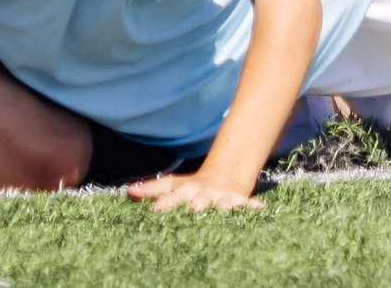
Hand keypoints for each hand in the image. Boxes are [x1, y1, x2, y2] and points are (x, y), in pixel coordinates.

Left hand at [126, 169, 262, 212]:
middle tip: (192, 213)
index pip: (172, 198)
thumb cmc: (193, 188)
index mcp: (186, 191)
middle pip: (199, 203)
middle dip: (196, 208)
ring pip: (223, 206)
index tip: (155, 211)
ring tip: (223, 213)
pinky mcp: (241, 202)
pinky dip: (254, 209)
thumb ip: (153, 189)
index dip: (165, 205)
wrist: (224, 177)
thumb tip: (129, 191)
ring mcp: (223, 199)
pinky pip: (249, 207)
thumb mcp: (173, 186)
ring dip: (223, 210)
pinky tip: (260, 211)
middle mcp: (204, 195)